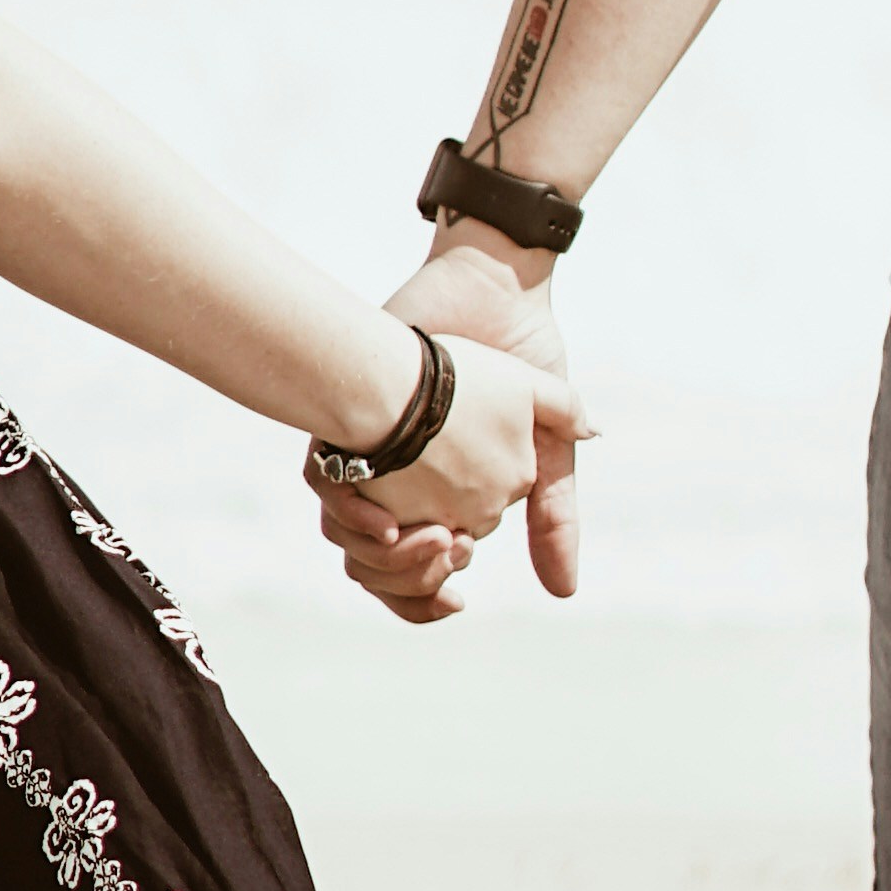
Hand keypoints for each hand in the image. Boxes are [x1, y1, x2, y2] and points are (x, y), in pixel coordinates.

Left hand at [313, 242, 589, 626]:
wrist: (491, 295)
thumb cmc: (522, 362)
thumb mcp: (547, 446)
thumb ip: (554, 514)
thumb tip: (564, 593)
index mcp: (445, 496)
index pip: (422, 575)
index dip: (429, 595)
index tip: (456, 592)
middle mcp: (402, 483)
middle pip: (382, 566)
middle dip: (408, 579)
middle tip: (444, 551)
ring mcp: (372, 454)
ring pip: (350, 539)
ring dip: (380, 556)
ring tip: (422, 538)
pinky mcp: (344, 421)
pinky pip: (326, 486)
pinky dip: (349, 510)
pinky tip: (385, 519)